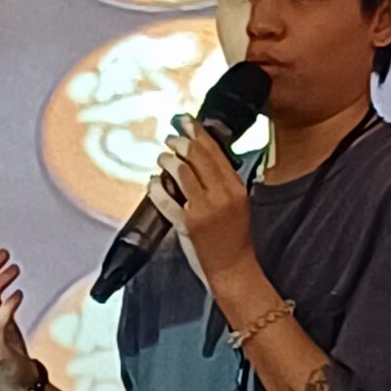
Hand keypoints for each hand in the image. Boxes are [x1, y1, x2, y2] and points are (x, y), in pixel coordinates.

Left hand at [155, 116, 255, 290]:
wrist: (233, 269)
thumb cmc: (234, 237)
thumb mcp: (237, 204)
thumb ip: (222, 182)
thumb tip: (201, 160)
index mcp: (235, 188)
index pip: (215, 152)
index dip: (198, 133)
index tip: (187, 122)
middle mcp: (220, 195)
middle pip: (197, 157)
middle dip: (181, 143)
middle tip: (171, 137)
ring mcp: (202, 209)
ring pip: (181, 173)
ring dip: (168, 161)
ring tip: (163, 157)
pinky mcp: (186, 224)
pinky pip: (166, 200)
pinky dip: (156, 188)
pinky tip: (153, 182)